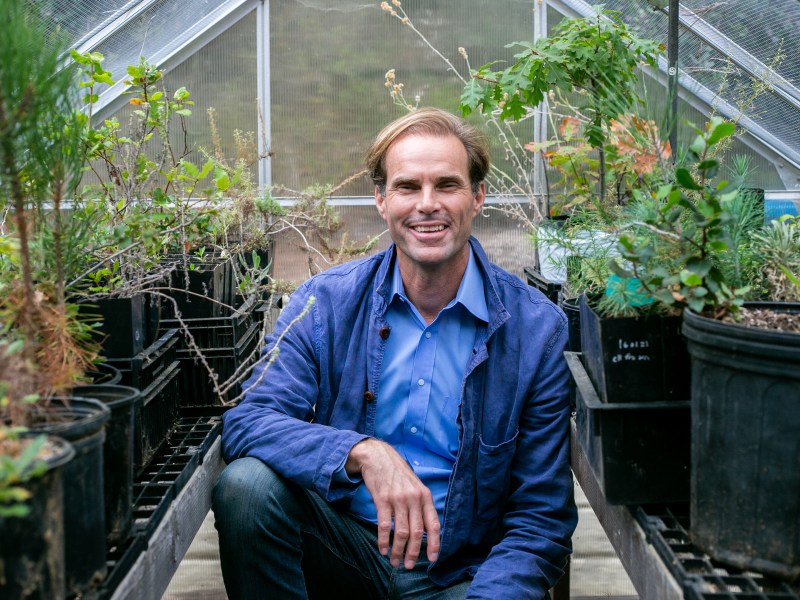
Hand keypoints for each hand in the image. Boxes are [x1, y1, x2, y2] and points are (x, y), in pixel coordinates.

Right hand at [345, 438, 439, 568]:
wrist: (378, 457)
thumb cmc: (398, 474)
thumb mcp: (415, 486)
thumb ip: (421, 506)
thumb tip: (424, 531)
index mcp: (425, 496)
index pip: (433, 524)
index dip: (434, 543)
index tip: (432, 559)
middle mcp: (414, 498)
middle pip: (417, 532)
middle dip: (414, 552)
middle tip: (409, 566)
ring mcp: (398, 499)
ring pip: (401, 532)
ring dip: (398, 550)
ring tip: (395, 561)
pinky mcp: (382, 499)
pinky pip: (384, 526)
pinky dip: (384, 541)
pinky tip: (383, 550)